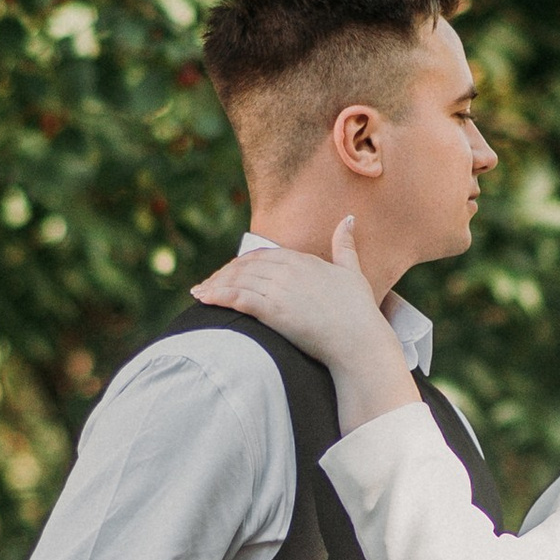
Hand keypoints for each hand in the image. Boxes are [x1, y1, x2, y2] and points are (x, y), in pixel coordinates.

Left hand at [191, 220, 421, 431]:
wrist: (359, 341)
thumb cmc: (359, 311)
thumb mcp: (352, 271)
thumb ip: (345, 246)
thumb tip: (348, 219)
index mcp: (303, 260)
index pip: (263, 255)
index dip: (243, 264)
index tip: (231, 272)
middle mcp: (288, 270)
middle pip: (246, 267)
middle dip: (224, 274)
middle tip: (208, 284)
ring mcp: (279, 290)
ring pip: (238, 281)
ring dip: (215, 285)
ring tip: (199, 293)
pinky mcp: (273, 310)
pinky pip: (239, 299)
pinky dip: (218, 296)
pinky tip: (205, 299)